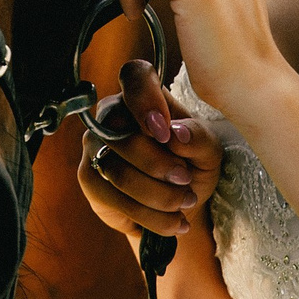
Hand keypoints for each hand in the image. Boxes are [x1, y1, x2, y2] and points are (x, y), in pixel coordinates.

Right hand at [77, 57, 223, 244]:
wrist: (180, 203)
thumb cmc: (194, 164)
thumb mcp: (209, 151)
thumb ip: (198, 136)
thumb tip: (176, 133)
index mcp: (143, 93)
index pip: (133, 76)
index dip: (145, 101)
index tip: (165, 132)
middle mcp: (112, 113)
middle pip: (121, 134)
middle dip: (158, 165)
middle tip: (186, 181)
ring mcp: (95, 145)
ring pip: (117, 171)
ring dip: (158, 195)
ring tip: (185, 203)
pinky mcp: (90, 178)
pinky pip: (115, 198)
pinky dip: (150, 215)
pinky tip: (173, 221)